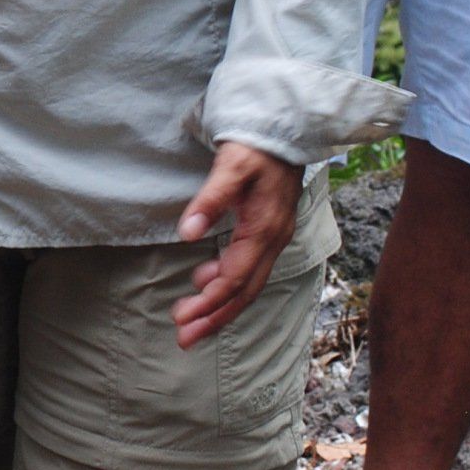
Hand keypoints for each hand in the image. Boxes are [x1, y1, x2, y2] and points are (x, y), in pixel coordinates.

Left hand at [171, 143, 303, 348]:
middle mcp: (273, 240)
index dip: (209, 302)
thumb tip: (186, 233)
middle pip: (244, 291)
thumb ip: (209, 200)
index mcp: (263, 229)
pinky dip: (228, 283)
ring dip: (220, 305)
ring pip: (249, 283)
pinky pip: (250, 268)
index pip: (235, 278)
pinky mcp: (269, 232)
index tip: (182, 320)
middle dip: (214, 318)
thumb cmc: (256, 146)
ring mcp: (274, 237)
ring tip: (190, 320)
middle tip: (184, 340)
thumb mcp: (230, 167)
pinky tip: (205, 282)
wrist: (287, 129)